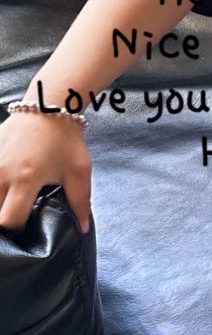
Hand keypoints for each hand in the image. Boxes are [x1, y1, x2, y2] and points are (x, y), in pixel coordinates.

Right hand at [0, 110, 92, 234]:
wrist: (49, 106)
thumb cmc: (65, 140)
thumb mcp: (79, 171)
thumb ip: (80, 202)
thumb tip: (82, 228)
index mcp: (26, 179)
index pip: (9, 219)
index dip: (17, 227)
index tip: (26, 224)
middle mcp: (2, 172)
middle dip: (3, 217)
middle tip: (16, 213)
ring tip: (9, 199)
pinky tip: (4, 186)